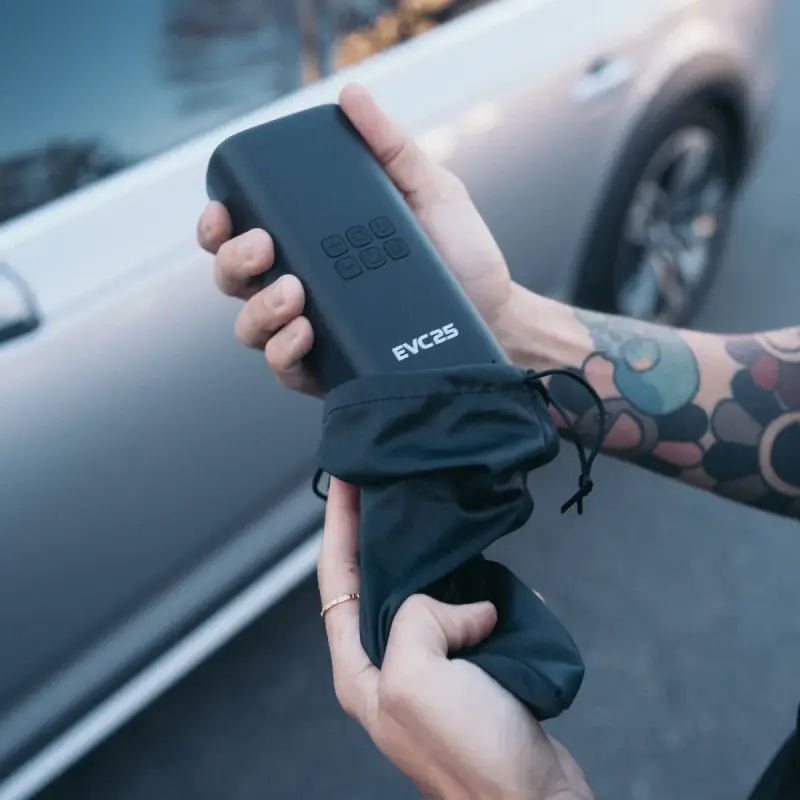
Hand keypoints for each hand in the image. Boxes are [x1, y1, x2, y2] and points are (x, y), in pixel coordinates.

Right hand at [197, 82, 513, 395]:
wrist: (496, 314)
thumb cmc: (461, 253)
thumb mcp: (431, 191)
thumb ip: (392, 147)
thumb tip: (352, 94)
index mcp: (314, 243)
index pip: (245, 233)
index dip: (218, 224)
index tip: (223, 211)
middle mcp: (303, 287)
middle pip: (234, 279)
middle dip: (234, 262)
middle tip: (265, 248)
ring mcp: (313, 331)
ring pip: (250, 327)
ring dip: (259, 310)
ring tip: (294, 294)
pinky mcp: (331, 371)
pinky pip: (285, 369)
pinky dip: (284, 353)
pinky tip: (304, 334)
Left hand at [318, 478, 592, 799]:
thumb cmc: (470, 754)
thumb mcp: (417, 676)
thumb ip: (414, 619)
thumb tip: (459, 604)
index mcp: (361, 670)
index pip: (337, 579)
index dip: (337, 525)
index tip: (345, 479)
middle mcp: (390, 667)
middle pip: (377, 582)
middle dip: (381, 533)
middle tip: (392, 486)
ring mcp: (432, 670)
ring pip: (425, 595)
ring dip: (435, 559)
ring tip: (438, 514)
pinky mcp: (471, 672)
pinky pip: (466, 615)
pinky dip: (478, 589)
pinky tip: (492, 571)